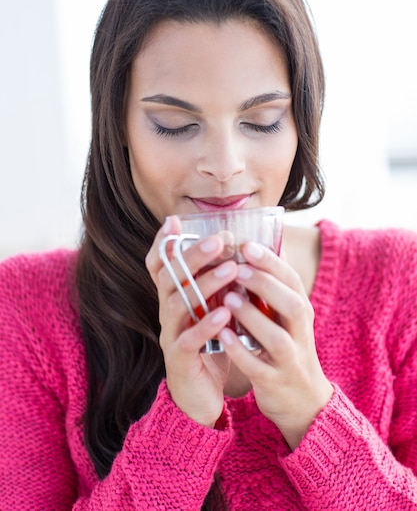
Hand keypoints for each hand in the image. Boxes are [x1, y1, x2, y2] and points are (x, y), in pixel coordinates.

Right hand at [145, 216, 237, 426]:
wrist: (202, 394)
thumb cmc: (211, 344)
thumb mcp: (213, 306)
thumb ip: (217, 281)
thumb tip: (236, 247)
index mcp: (174, 297)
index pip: (160, 265)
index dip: (163, 242)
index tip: (174, 220)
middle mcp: (166, 312)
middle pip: (169, 278)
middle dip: (192, 256)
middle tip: (219, 240)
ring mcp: (170, 335)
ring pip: (177, 304)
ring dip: (204, 284)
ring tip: (230, 269)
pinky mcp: (180, 360)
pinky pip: (189, 339)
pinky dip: (206, 324)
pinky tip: (225, 312)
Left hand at [217, 241, 332, 449]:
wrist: (303, 401)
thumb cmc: (287, 348)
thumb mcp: (288, 317)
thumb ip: (276, 287)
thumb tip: (264, 245)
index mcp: (301, 312)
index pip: (293, 281)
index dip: (271, 262)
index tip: (248, 245)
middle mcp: (300, 333)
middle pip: (293, 305)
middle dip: (265, 284)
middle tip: (236, 267)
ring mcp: (290, 360)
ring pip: (277, 337)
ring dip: (253, 316)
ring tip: (228, 298)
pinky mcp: (275, 382)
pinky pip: (258, 367)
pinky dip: (241, 352)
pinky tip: (222, 336)